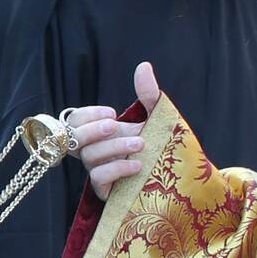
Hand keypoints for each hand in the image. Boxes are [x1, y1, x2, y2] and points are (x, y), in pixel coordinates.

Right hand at [63, 62, 163, 198]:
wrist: (182, 174)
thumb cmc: (165, 145)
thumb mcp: (158, 117)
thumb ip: (148, 94)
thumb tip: (143, 66)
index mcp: (102, 132)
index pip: (75, 120)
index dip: (88, 115)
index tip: (113, 113)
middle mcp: (96, 150)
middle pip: (74, 139)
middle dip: (92, 130)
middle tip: (115, 125)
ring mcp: (100, 170)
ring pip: (89, 157)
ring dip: (113, 147)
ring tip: (141, 144)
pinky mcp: (107, 190)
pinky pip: (98, 178)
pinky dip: (116, 169)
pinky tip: (138, 165)